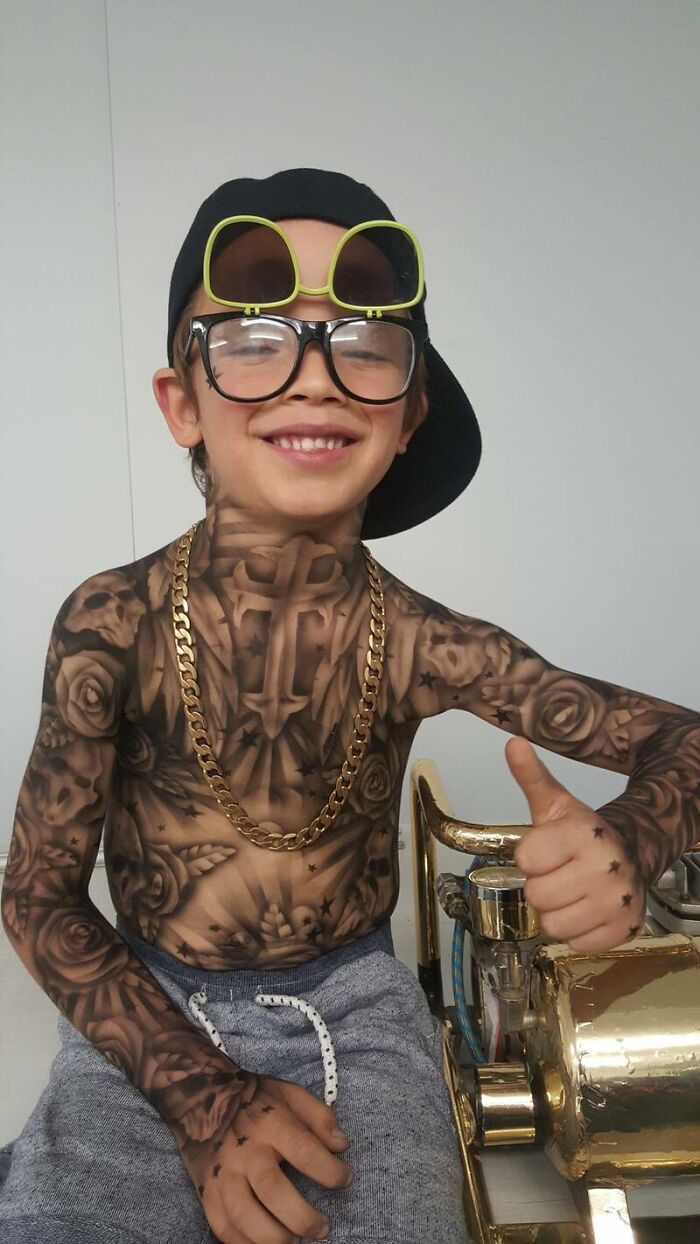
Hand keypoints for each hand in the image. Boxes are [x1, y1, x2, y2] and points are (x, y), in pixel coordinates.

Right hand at [183, 1072, 351, 1243]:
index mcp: (270, 1123)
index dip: (330, 1170)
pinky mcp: (207, 1192)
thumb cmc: (255, 1100)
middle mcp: (245, 1151)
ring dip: (273, 1237)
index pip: (304, 1150)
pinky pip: (223, 1228)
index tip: (345, 1178)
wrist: (201, 1099)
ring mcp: (223, 1174)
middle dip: (302, 1217)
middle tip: (322, 1228)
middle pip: (272, 1190)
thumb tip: (341, 1144)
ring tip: (294, 1241)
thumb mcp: (290, 1093)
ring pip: (244, 1216)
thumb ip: (319, 1116)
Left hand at [506, 736, 644, 951]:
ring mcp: (617, 901)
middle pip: (536, 896)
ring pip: (553, 925)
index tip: (545, 851)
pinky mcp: (625, 929)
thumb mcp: (556, 803)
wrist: (631, 853)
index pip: (526, 858)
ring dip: (557, 912)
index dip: (530, 856)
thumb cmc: (582, 833)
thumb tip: (513, 744)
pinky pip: (576, 944)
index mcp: (581, 833)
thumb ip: (532, 777)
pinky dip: (578, 931)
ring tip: (571, 892)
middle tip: (558, 873)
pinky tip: (587, 909)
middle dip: (541, 886)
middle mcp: (604, 867)